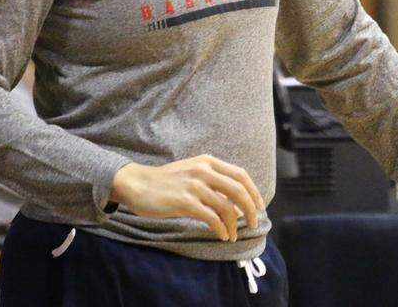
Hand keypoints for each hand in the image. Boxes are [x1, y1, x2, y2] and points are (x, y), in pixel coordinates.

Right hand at [109, 155, 265, 242]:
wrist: (137, 184)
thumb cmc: (165, 182)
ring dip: (234, 224)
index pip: (241, 174)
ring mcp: (195, 186)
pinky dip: (221, 229)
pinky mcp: (185, 202)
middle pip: (239, 190)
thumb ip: (213, 183)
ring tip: (233, 235)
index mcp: (208, 162)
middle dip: (251, 209)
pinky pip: (212, 218)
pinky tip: (221, 235)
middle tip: (253, 223)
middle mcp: (204, 171)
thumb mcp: (192, 173)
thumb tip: (237, 205)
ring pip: (227, 207)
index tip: (259, 206)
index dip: (254, 191)